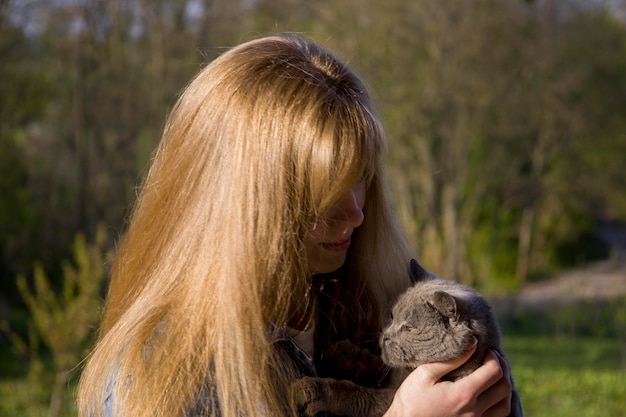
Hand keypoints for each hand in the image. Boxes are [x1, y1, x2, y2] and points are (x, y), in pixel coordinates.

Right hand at [383, 342, 511, 416]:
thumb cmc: (411, 400)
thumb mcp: (425, 374)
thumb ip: (451, 359)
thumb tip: (473, 343)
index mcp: (463, 394)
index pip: (494, 372)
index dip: (494, 357)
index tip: (485, 349)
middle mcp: (474, 411)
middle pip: (504, 387)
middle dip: (502, 368)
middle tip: (492, 358)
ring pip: (505, 404)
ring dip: (503, 386)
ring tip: (492, 374)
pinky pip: (497, 416)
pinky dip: (499, 402)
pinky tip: (488, 393)